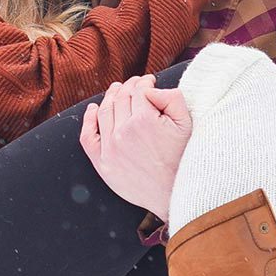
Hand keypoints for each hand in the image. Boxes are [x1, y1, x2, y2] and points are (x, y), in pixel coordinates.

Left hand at [79, 74, 193, 221]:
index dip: (145, 82)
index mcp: (143, 120)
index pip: (139, 90)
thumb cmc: (183, 158)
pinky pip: (88, 137)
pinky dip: (88, 120)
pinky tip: (93, 110)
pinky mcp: (103, 164)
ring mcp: (110, 148)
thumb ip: (171, 98)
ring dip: (110, 97)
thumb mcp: (186, 123)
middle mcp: (123, 132)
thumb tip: (151, 89)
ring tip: (117, 91)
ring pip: (105, 111)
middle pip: (121, 98)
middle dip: (129, 87)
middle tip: (136, 84)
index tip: (149, 81)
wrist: (175, 194)